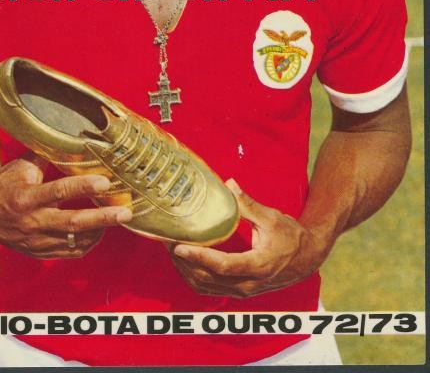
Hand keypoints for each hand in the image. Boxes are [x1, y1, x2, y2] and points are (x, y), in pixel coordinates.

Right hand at [0, 157, 131, 258]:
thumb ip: (46, 157)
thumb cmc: (3, 184)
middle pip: (73, 222)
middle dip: (102, 218)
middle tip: (125, 212)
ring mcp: (36, 240)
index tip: (105, 182)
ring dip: (99, 230)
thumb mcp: (21, 166)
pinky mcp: (38, 252)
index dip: (83, 187)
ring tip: (118, 218)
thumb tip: (72, 142)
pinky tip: (98, 232)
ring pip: (74, 241)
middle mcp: (32, 221)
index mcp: (27, 197)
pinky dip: (86, 244)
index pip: (59, 191)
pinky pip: (68, 252)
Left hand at [170, 179, 327, 296]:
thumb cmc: (291, 237)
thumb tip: (228, 184)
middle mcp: (248, 284)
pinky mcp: (238, 291)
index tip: (180, 246)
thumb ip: (248, 204)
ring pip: (205, 287)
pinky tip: (184, 261)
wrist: (307, 258)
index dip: (199, 257)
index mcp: (258, 266)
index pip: (223, 266)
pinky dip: (193, 277)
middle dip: (184, 262)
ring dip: (185, 270)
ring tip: (171, 249)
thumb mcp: (272, 217)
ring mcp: (243, 291)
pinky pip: (209, 289)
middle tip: (167, 242)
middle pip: (208, 278)